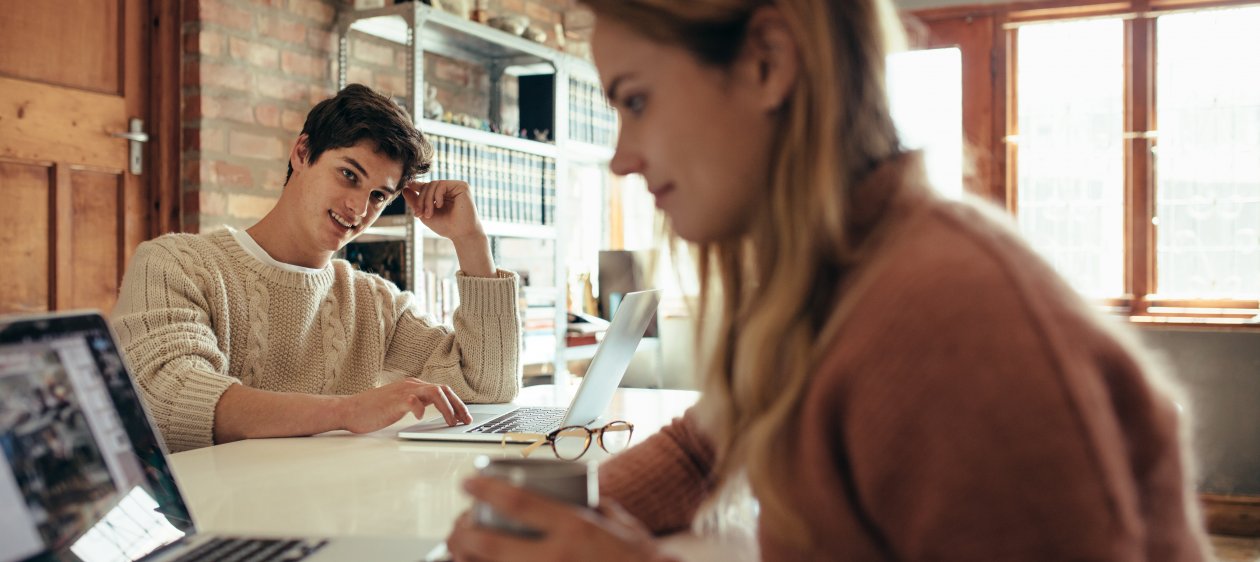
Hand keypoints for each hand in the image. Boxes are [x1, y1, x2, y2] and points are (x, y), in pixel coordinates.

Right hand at [337, 379, 471, 433]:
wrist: (350, 410)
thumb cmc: (373, 410)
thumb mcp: (400, 405)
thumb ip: (416, 403)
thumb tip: (432, 411)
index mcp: (414, 386)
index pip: (443, 390)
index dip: (457, 403)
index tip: (465, 417)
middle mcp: (411, 385)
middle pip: (444, 390)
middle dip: (458, 405)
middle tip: (466, 421)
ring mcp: (403, 391)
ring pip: (434, 392)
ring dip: (447, 408)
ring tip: (451, 422)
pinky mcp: (394, 401)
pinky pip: (413, 400)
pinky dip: (421, 408)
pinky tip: (421, 417)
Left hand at [403, 179, 484, 241]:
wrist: (461, 234)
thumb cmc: (446, 226)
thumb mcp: (425, 214)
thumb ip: (415, 202)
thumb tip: (404, 189)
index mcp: (443, 195)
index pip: (428, 186)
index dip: (417, 186)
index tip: (407, 187)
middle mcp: (450, 189)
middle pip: (428, 185)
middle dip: (421, 199)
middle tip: (418, 213)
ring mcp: (456, 187)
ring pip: (433, 184)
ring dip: (427, 199)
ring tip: (429, 214)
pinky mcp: (462, 186)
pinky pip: (441, 184)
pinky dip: (437, 195)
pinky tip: (439, 205)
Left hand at [446, 477, 670, 561]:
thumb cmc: (637, 558)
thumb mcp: (616, 521)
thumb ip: (588, 505)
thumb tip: (564, 489)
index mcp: (575, 528)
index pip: (519, 503)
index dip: (486, 490)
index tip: (469, 483)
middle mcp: (556, 557)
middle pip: (490, 544)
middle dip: (462, 534)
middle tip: (457, 526)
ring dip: (466, 561)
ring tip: (458, 552)